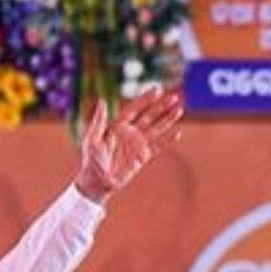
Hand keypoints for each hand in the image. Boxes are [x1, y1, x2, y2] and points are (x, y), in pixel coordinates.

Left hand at [72, 86, 183, 203]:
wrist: (97, 182)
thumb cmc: (91, 160)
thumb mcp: (92, 139)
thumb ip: (98, 121)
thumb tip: (102, 101)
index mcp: (117, 126)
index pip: (134, 109)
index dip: (145, 99)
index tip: (157, 89)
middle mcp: (129, 133)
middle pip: (149, 116)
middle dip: (161, 106)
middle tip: (174, 97)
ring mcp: (137, 145)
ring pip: (156, 129)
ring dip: (167, 120)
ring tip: (179, 110)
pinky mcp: (142, 157)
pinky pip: (157, 147)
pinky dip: (166, 140)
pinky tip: (177, 133)